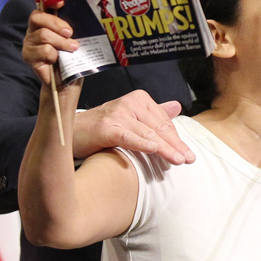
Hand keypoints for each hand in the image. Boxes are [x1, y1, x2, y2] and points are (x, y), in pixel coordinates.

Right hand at [22, 10, 78, 84]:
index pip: (40, 9)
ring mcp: (28, 45)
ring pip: (43, 35)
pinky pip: (44, 50)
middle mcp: (32, 32)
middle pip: (38, 18)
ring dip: (61, 42)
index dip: (48, 4)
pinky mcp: (29, 58)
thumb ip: (69, 28)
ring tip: (71, 48)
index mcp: (41, 24)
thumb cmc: (70, 57)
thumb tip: (80, 15)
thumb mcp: (71, 39)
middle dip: (57, 24)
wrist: (66, 81)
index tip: (60, 5)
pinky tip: (57, 60)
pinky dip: (54, 55)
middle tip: (70, 33)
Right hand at [73, 90, 195, 165]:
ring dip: (165, 148)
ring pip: (147, 134)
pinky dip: (142, 143)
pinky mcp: (106, 128)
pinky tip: (155, 149)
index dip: (176, 138)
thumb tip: (177, 106)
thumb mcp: (131, 117)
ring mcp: (118, 114)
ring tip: (178, 160)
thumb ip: (154, 113)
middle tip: (189, 159)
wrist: (71, 132)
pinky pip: (128, 136)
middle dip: (175, 144)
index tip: (188, 153)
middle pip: (158, 127)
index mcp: (139, 100)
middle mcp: (130, 103)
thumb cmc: (103, 127)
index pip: (163, 121)